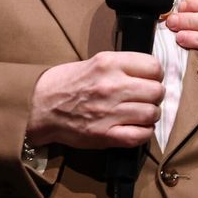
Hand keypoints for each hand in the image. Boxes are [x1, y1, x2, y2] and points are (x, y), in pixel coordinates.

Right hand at [26, 51, 164, 148]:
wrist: (40, 107)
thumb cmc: (66, 83)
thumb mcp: (94, 62)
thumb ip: (121, 66)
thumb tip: (149, 73)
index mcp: (109, 64)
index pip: (154, 66)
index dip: (156, 74)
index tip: (150, 79)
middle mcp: (112, 86)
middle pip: (157, 91)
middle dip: (155, 96)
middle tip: (146, 98)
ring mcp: (110, 112)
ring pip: (153, 113)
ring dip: (151, 115)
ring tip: (141, 114)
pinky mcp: (106, 135)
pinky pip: (141, 135)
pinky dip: (145, 133)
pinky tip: (137, 128)